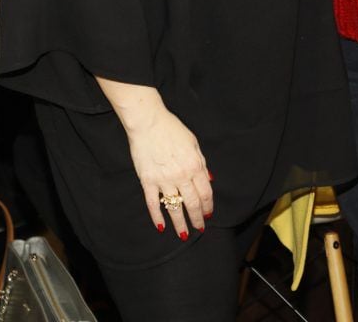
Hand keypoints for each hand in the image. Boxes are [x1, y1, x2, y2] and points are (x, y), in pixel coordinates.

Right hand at [125, 103, 212, 238]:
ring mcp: (164, 180)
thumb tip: (209, 180)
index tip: (208, 214)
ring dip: (180, 223)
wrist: (148, 122)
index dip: (208, 205)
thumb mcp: (193, 143)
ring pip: (174, 207)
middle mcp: (181, 175)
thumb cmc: (172, 129)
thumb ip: (202, 163)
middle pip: (192, 203)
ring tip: (183, 235)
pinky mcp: (148, 181)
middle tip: (199, 229)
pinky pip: (153, 203)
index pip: (205, 192)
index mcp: (195, 165)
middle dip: (197, 218)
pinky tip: (161, 225)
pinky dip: (157, 216)